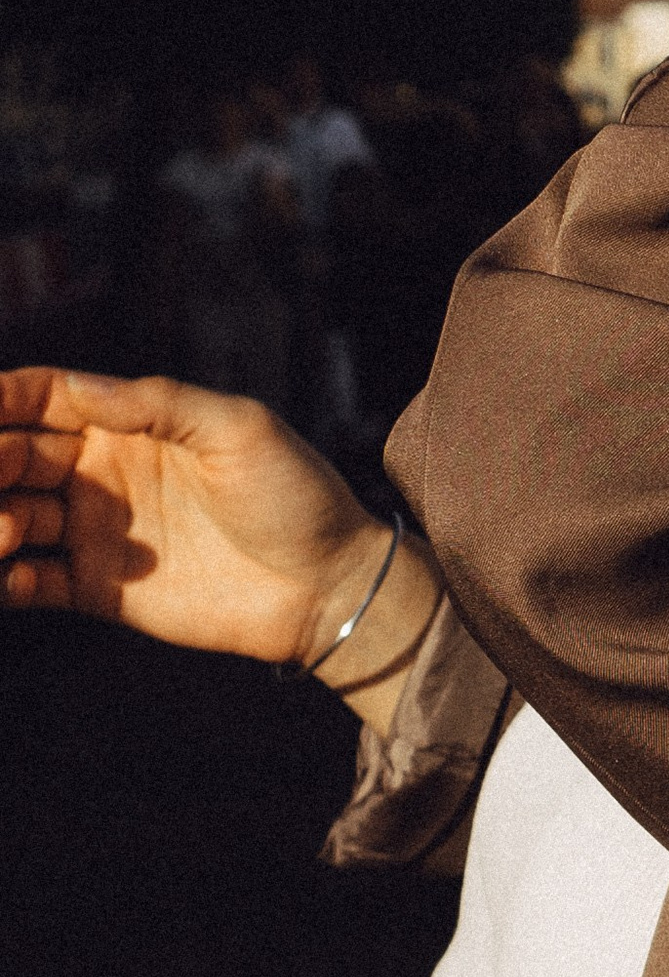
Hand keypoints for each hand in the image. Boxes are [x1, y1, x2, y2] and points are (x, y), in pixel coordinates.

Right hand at [0, 367, 384, 665]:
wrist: (328, 585)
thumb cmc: (296, 494)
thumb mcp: (239, 428)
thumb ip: (159, 402)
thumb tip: (77, 386)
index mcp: (130, 424)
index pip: (45, 398)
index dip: (2, 398)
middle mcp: (100, 474)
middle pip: (12, 455)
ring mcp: (95, 532)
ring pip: (10, 516)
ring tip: (8, 528)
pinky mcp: (98, 590)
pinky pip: (30, 584)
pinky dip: (6, 579)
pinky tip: (12, 573)